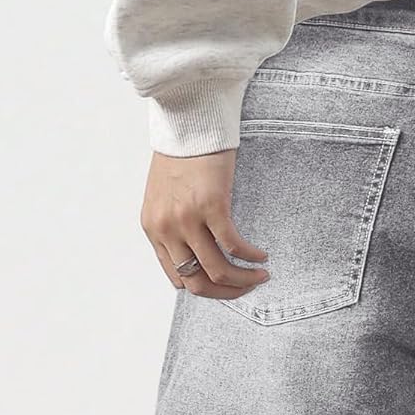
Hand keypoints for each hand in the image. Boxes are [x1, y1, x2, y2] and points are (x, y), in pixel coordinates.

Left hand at [141, 150, 269, 299]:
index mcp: (153, 229)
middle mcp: (166, 229)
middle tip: (247, 287)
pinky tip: (261, 255)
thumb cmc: (180, 155)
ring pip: (217, 270)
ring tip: (260, 275)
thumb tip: (198, 254)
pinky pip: (233, 245)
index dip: (205, 287)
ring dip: (243, 279)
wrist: (187, 123)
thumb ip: (174, 227)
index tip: (225, 284)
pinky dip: (250, 256)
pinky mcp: (210, 206)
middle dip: (226, 291)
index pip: (178, 278)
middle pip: (197, 282)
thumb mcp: (165, 199)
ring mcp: (187, 219)